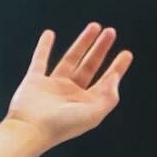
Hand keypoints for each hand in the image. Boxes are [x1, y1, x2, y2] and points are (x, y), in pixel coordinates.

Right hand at [4, 23, 131, 147]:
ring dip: (82, 43)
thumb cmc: (60, 126)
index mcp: (85, 104)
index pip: (105, 83)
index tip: (127, 53)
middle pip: (90, 67)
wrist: (29, 130)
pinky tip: (49, 34)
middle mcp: (71, 94)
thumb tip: (115, 77)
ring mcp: (52, 87)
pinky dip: (44, 47)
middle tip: (111, 31)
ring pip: (71, 59)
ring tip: (94, 26)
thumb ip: (107, 98)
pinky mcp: (35, 81)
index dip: (117, 68)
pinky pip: (40, 60)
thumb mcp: (92, 115)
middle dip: (101, 49)